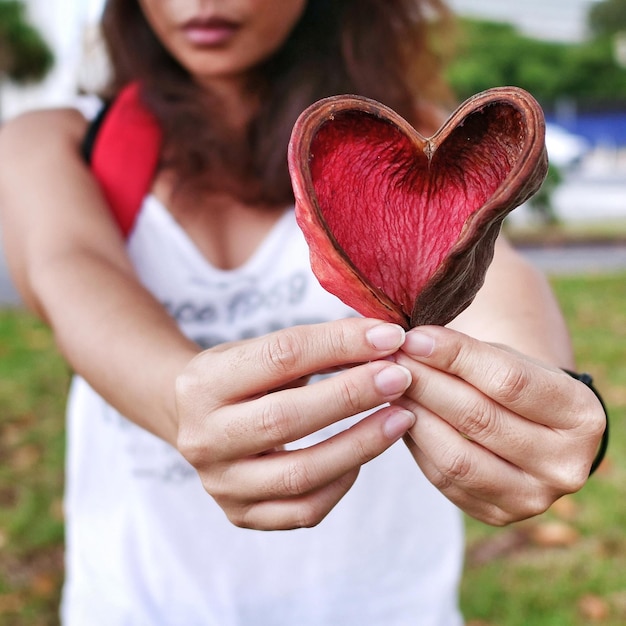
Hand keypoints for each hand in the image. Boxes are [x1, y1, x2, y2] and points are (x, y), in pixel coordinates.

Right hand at [175, 319, 414, 529]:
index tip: (389, 337)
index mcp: (203, 383)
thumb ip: (316, 347)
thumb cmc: (240, 378)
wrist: (199, 421)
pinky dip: (342, 483)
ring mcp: (221, 483)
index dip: (340, 344)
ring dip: (360, 444)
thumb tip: (383, 343)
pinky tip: (363, 457)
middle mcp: (202, 437)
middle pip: (286, 419)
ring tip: (400, 417)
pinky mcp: (241, 514)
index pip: (281, 356)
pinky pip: (304, 510)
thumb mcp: (261, 350)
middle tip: (399, 378)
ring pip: (300, 474)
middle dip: (352, 395)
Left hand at [392, 326, 605, 525]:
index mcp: (581, 415)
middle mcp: (566, 465)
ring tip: (388, 388)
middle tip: (390, 361)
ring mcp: (533, 499)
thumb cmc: (516, 384)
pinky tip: (399, 418)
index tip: (413, 338)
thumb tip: (409, 345)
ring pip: (456, 458)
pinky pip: (443, 480)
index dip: (454, 356)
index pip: (508, 380)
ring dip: (413, 417)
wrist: (531, 430)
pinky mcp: (497, 515)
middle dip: (425, 384)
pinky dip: (415, 445)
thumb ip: (466, 354)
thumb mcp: (506, 360)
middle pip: (479, 420)